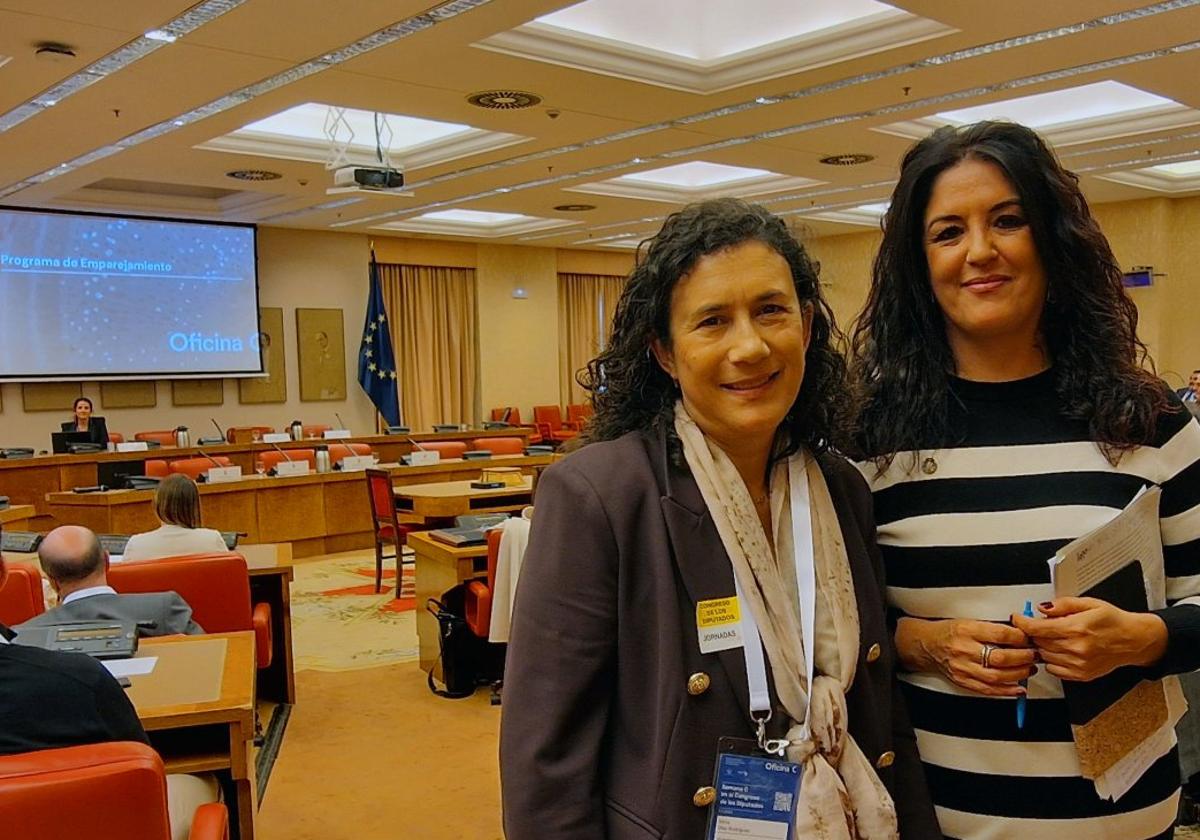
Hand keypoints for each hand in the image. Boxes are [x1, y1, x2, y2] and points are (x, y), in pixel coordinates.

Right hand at [895, 616, 1035, 696]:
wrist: (928, 645)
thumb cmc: (950, 632)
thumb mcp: (969, 622)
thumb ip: (993, 629)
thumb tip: (1020, 634)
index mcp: (967, 630)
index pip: (1000, 634)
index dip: (1020, 637)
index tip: (1029, 638)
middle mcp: (965, 649)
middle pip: (1001, 657)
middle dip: (1024, 657)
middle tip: (1034, 655)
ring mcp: (964, 668)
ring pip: (998, 676)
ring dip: (1019, 674)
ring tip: (1029, 669)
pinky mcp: (964, 681)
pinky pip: (989, 690)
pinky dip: (1007, 691)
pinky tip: (1018, 688)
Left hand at [1012, 597, 1167, 682]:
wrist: (1134, 640)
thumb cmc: (1113, 621)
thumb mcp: (1089, 603)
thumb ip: (1063, 604)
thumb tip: (1042, 608)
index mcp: (1077, 628)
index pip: (1038, 628)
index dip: (1022, 623)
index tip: (1017, 618)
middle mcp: (1077, 648)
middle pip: (1038, 642)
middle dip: (1033, 633)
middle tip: (1039, 625)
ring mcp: (1079, 664)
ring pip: (1043, 656)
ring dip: (1042, 646)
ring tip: (1054, 637)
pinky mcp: (1081, 675)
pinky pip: (1053, 669)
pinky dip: (1051, 660)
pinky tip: (1061, 650)